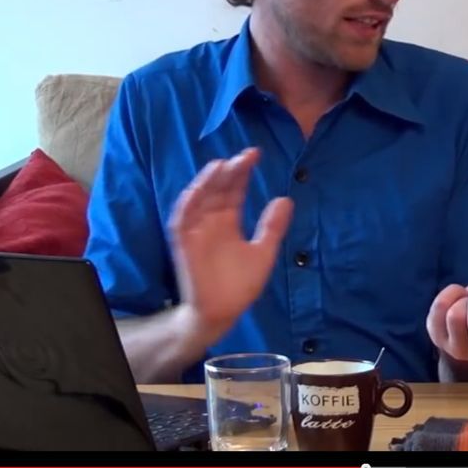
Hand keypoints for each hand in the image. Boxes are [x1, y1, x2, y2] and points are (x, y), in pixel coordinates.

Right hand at [167, 147, 292, 338]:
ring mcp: (196, 232)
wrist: (221, 313)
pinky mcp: (184, 245)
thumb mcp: (263, 252)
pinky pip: (181, 221)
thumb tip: (286, 199)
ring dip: (207, 183)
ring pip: (199, 200)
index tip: (254, 154)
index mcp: (228, 222)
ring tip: (222, 165)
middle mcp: (210, 222)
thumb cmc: (239, 285)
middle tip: (246, 155)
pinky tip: (198, 190)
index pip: (234, 191)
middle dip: (230, 172)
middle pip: (218, 190)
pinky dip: (188, 205)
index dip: (242, 173)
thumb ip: (272, 227)